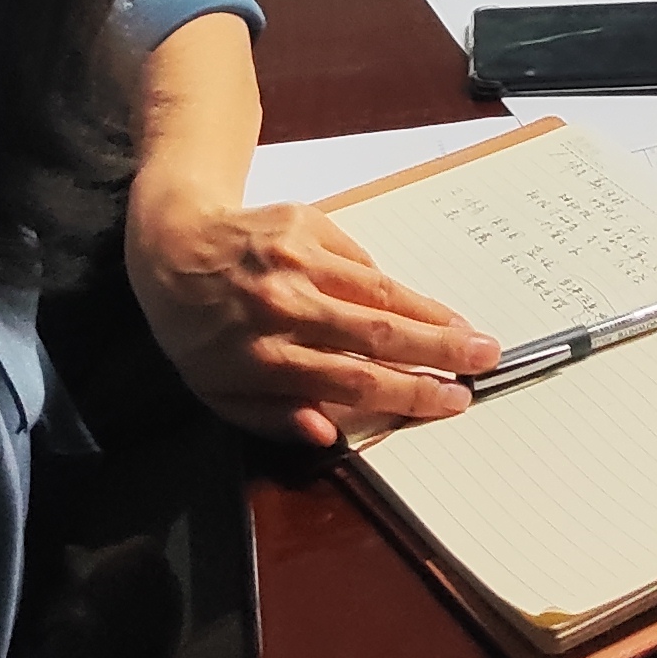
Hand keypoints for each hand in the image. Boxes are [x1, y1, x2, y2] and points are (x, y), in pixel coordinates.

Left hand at [127, 187, 496, 447]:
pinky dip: (388, 284)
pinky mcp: (304, 223)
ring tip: (469, 330)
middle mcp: (282, 307)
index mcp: (262, 357)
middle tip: (485, 360)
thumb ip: (272, 417)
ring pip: (378, 290)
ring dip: (430, 313)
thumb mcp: (216, 391)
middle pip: (376, 334)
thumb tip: (329, 434)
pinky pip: (359, 259)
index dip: (409, 393)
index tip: (452, 400)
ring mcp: (295, 260)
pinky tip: (414, 301)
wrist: (171, 240)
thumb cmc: (195, 328)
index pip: (352, 380)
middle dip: (439, 350)